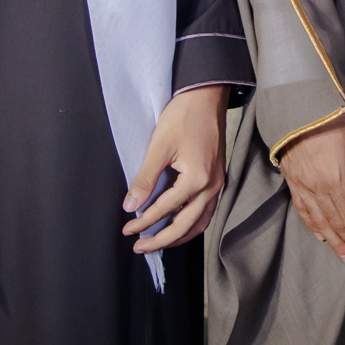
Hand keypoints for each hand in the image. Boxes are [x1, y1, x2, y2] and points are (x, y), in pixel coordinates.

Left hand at [123, 85, 230, 252]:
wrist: (206, 97)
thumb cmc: (183, 116)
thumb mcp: (159, 146)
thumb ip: (145, 178)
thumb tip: (129, 205)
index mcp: (198, 178)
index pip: (166, 209)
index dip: (144, 221)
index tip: (127, 229)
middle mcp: (212, 185)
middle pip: (186, 225)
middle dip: (161, 240)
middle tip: (140, 247)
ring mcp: (218, 183)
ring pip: (200, 222)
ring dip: (179, 236)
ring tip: (158, 242)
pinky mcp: (218, 179)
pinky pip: (206, 211)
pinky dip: (192, 223)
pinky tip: (178, 224)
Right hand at [281, 111, 344, 265]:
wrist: (295, 103)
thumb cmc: (331, 116)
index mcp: (336, 178)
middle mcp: (317, 187)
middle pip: (337, 224)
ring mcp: (302, 185)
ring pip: (319, 222)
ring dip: (334, 242)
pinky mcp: (292, 181)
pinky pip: (303, 210)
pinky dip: (313, 226)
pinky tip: (321, 236)